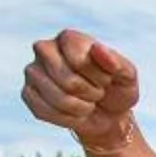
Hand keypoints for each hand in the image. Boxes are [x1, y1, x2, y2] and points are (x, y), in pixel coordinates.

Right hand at [21, 29, 140, 148]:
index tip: (107, 79)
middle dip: (91, 94)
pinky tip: (73, 112)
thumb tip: (97, 48)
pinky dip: (67, 118)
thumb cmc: (116, 89)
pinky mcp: (27, 93)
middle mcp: (45, 49)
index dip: (100, 77)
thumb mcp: (127, 77)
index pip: (81, 60)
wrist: (107, 114)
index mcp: (69, 38)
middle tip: (97, 92)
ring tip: (87, 102)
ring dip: (81, 108)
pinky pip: (45, 111)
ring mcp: (33, 71)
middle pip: (68, 81)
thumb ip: (118, 63)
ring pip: (58, 98)